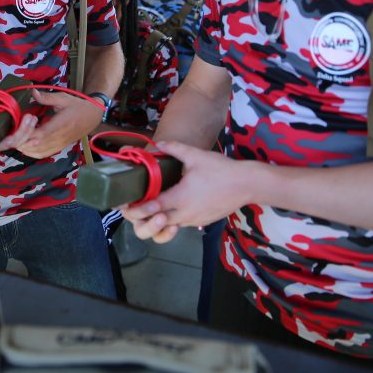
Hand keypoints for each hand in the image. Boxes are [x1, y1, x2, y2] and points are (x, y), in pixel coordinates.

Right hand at [0, 95, 40, 152]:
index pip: (1, 145)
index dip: (10, 141)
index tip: (15, 135)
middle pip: (14, 141)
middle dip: (24, 132)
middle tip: (29, 118)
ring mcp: (4, 134)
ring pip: (20, 138)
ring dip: (29, 130)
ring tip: (33, 118)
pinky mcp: (9, 127)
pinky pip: (21, 131)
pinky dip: (29, 129)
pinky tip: (36, 123)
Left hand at [14, 89, 102, 158]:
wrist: (92, 117)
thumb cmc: (77, 106)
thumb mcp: (64, 98)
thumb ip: (47, 97)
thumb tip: (32, 93)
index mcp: (60, 125)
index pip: (40, 134)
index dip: (27, 130)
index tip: (26, 117)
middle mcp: (58, 138)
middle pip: (34, 145)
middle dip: (20, 138)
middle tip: (14, 127)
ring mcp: (57, 145)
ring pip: (35, 152)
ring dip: (22, 145)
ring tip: (17, 134)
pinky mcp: (57, 148)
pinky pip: (41, 154)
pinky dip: (29, 151)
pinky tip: (24, 143)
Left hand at [120, 141, 254, 243]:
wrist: (247, 185)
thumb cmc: (222, 170)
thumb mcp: (196, 156)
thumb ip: (174, 149)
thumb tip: (159, 143)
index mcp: (180, 198)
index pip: (150, 208)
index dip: (135, 208)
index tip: (125, 203)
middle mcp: (184, 214)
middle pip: (155, 225)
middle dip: (140, 220)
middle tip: (132, 208)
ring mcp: (193, 220)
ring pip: (167, 228)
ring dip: (155, 222)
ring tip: (148, 210)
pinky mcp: (200, 222)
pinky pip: (179, 225)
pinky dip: (170, 221)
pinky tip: (168, 210)